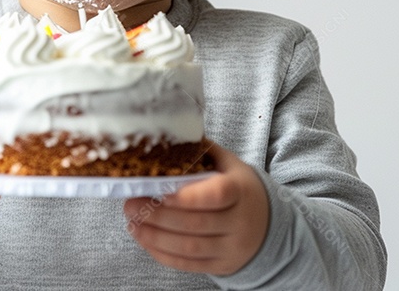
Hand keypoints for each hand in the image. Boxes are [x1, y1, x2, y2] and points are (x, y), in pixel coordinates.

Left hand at [123, 142, 268, 275]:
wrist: (267, 223)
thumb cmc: (238, 187)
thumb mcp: (229, 164)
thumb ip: (201, 151)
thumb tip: (165, 133)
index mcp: (241, 191)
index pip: (216, 195)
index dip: (185, 197)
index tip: (158, 192)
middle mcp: (240, 222)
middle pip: (194, 223)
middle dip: (156, 215)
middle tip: (130, 203)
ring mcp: (231, 248)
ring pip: (188, 247)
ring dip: (154, 236)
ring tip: (132, 221)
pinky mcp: (222, 265)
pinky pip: (188, 264)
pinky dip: (161, 253)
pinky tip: (144, 238)